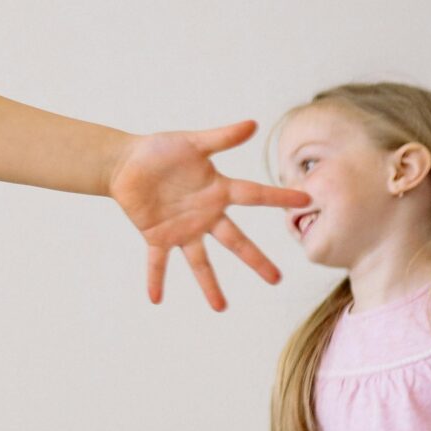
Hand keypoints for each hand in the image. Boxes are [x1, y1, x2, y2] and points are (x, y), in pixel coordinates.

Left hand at [108, 123, 307, 309]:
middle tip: (276, 279)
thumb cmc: (159, 150)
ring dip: (209, 284)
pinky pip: (157, 262)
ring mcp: (182, 228)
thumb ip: (221, 137)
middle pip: (235, 241)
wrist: (125, 162)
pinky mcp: (157, 236)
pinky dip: (156, 279)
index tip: (306, 199)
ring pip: (200, 261)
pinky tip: (155, 298)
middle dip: (255, 260)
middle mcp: (205, 215)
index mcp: (218, 191)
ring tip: (220, 308)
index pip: (254, 195)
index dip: (279, 196)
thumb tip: (253, 123)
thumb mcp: (191, 143)